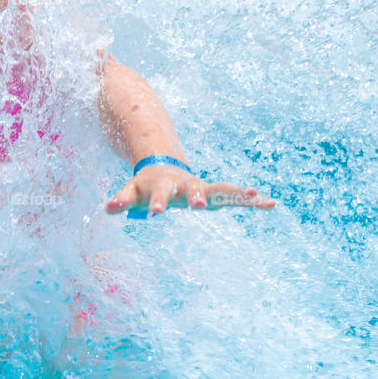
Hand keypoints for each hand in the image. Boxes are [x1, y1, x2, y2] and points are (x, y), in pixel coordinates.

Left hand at [105, 165, 274, 215]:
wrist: (163, 165)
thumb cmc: (145, 184)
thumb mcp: (130, 190)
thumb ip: (120, 199)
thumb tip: (106, 209)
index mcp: (164, 185)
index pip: (158, 194)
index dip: (156, 203)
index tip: (154, 213)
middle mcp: (187, 185)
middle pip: (195, 189)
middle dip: (199, 196)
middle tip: (202, 205)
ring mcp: (203, 188)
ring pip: (222, 190)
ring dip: (237, 193)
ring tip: (255, 195)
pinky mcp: (216, 194)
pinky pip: (237, 198)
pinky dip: (254, 201)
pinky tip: (271, 204)